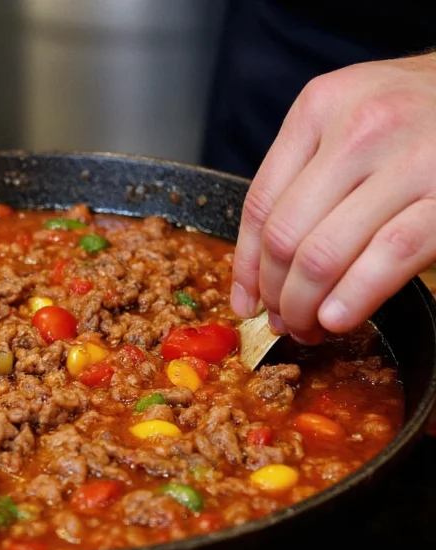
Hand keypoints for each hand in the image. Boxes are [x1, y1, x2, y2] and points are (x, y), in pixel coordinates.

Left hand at [230, 53, 435, 342]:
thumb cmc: (420, 112)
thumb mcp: (352, 116)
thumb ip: (307, 173)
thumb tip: (261, 265)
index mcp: (320, 108)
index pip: (260, 203)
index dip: (246, 265)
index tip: (245, 300)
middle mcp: (359, 130)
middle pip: (286, 234)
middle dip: (275, 293)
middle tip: (282, 320)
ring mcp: (410, 162)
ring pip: (325, 254)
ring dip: (306, 305)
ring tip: (308, 327)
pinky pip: (388, 258)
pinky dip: (353, 298)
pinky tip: (338, 318)